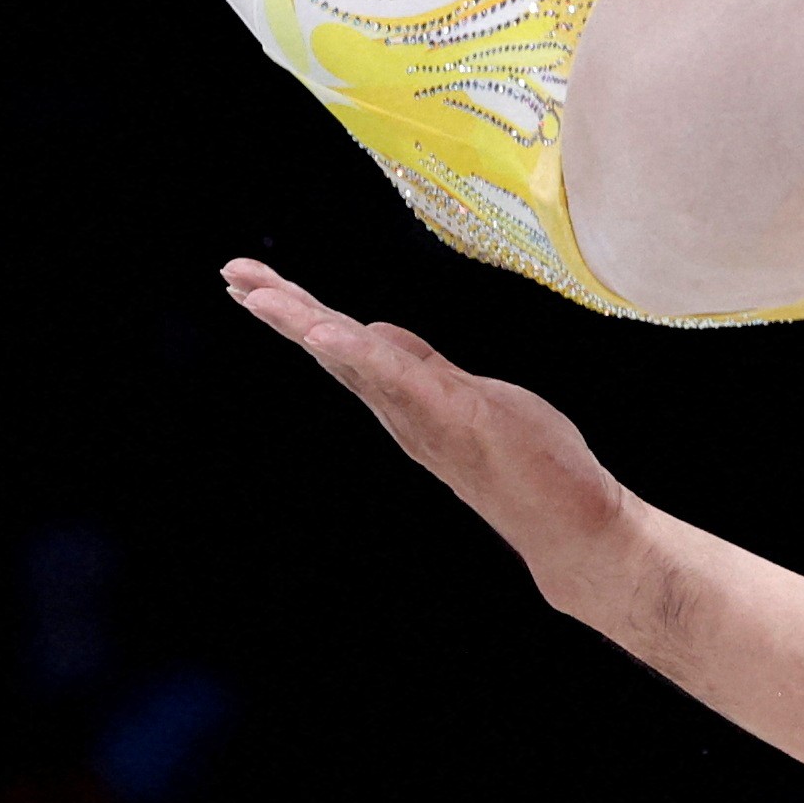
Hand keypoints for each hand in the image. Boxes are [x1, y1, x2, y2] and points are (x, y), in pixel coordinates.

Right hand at [219, 260, 631, 579]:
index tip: (251, 282)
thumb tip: (374, 331)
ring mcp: (424, 416)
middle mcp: (401, 410)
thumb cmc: (530, 465)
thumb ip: (421, 366)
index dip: (297, 312)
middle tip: (232, 275)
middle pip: (332, 348)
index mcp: (403, 399)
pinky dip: (361, 355)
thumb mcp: (469, 396)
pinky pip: (401, 380)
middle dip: (280, 310)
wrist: (571, 528)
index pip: (342, 345)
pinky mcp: (457, 417)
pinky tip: (328, 333)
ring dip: (304, 325)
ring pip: (354, 360)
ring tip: (259, 294)